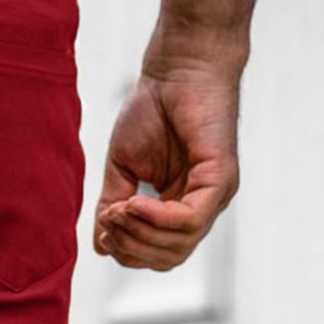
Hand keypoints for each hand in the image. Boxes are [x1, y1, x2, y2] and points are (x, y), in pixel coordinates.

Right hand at [94, 51, 240, 271]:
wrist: (179, 65)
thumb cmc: (153, 107)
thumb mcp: (123, 168)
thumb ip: (113, 206)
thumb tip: (102, 247)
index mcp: (181, 207)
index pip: (156, 255)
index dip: (126, 250)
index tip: (103, 223)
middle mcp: (202, 207)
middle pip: (168, 258)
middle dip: (131, 246)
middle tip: (109, 218)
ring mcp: (215, 196)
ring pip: (179, 246)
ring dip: (140, 232)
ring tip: (120, 208)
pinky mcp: (221, 179)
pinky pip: (189, 220)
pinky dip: (158, 218)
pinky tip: (136, 201)